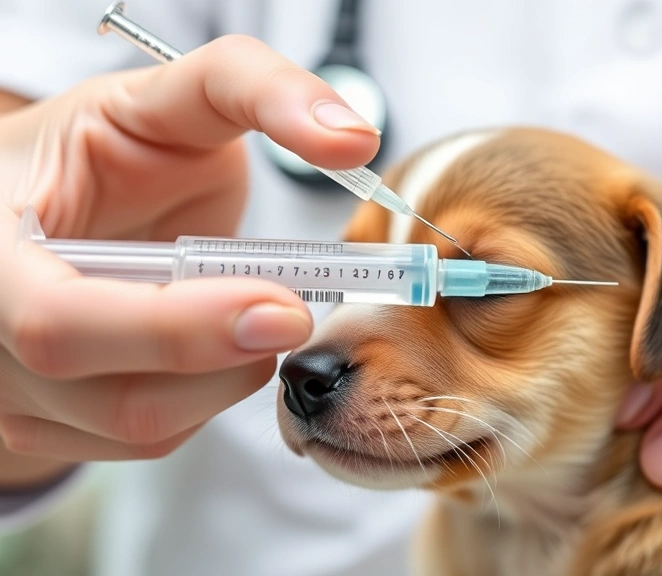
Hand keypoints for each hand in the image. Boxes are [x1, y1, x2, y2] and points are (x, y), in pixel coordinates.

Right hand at [0, 35, 379, 482]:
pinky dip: (208, 393)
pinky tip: (214, 338)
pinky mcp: (57, 425)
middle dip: (225, 361)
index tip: (282, 307)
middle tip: (293, 312)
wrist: (64, 204)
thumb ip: (254, 91)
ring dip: (227, 375)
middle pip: (112, 398)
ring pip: (145, 427)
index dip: (174, 328)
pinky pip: (153, 437)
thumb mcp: (166, 100)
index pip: (57, 321)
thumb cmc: (101, 155)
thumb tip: (353, 137)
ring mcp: (18, 391)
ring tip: (248, 307)